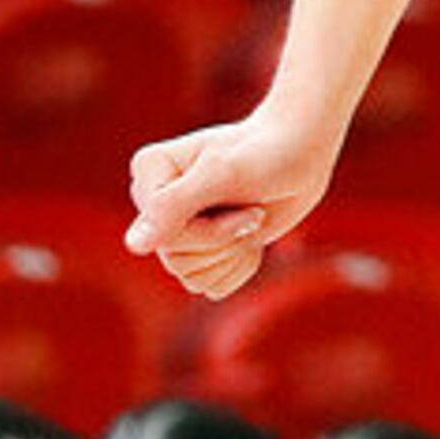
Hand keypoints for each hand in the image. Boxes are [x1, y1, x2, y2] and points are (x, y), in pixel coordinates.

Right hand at [126, 109, 337, 300]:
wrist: (304, 154)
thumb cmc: (269, 152)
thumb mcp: (224, 174)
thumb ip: (175, 205)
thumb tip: (135, 245)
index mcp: (148, 174)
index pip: (162, 236)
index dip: (210, 230)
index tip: (244, 199)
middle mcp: (156, 205)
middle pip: (175, 261)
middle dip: (225, 241)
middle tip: (252, 211)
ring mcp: (178, 229)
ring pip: (191, 278)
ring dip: (234, 254)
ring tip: (251, 219)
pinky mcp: (202, 249)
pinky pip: (210, 286)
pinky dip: (240, 268)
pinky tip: (252, 238)